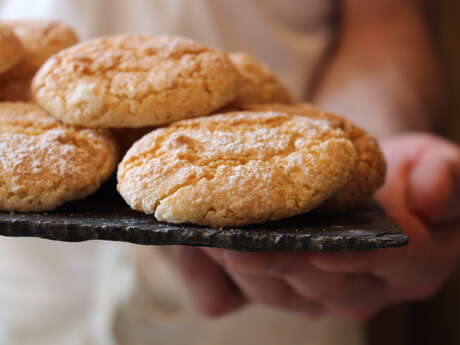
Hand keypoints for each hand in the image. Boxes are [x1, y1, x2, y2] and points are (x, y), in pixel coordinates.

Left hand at [174, 133, 459, 319]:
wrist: (348, 179)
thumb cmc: (389, 171)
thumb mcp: (430, 162)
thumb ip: (446, 176)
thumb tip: (429, 196)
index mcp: (404, 267)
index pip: (378, 267)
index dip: (346, 259)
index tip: (315, 244)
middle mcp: (350, 290)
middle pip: (311, 286)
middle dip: (274, 261)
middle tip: (239, 232)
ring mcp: (299, 295)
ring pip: (264, 291)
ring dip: (234, 261)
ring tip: (208, 228)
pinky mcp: (259, 289)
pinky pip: (223, 299)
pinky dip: (202, 276)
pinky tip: (192, 243)